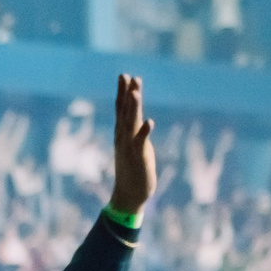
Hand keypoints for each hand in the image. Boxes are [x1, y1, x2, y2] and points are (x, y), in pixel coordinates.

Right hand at [109, 73, 155, 216]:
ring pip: (131, 123)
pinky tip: (149, 122)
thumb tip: (141, 120)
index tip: (125, 76)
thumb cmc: (133, 170)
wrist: (129, 194)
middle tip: (126, 76)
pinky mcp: (138, 157)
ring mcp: (129, 147)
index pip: (122, 109)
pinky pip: (140, 143)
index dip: (123, 92)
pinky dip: (144, 132)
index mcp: (123, 134)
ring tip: (135, 92)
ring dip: (133, 108)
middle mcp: (123, 137)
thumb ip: (136, 132)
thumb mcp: (135, 146)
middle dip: (126, 94)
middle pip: (124, 112)